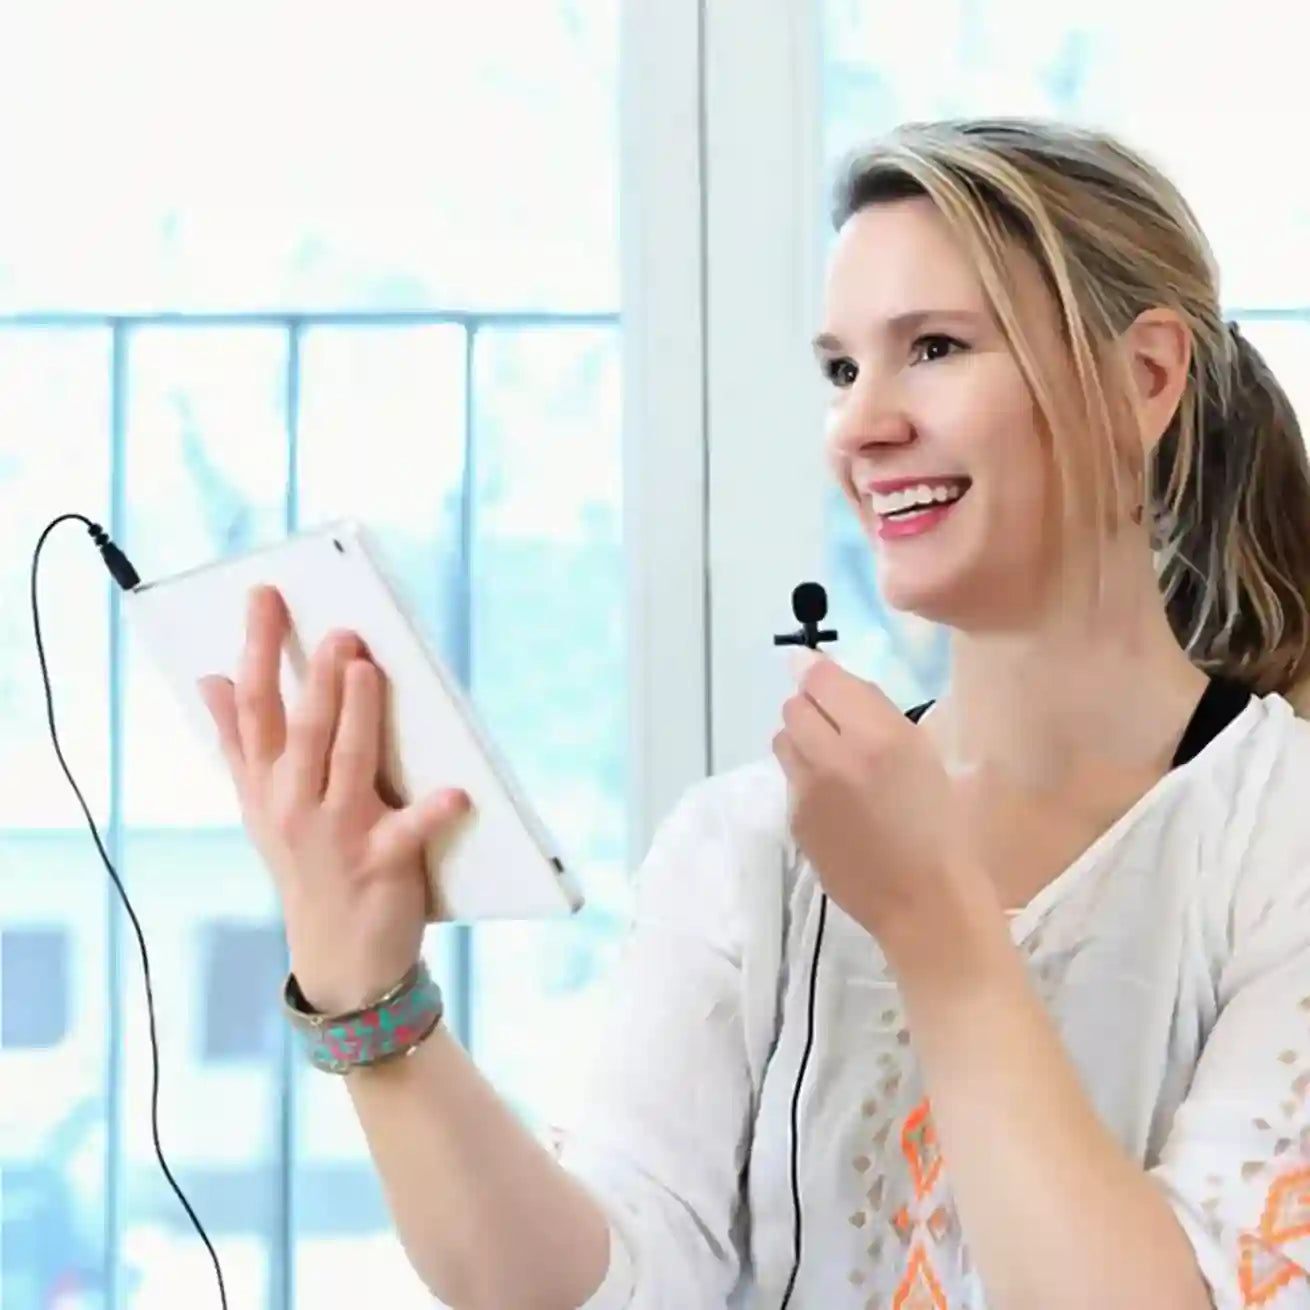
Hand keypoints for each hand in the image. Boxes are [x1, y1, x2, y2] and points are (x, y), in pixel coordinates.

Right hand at [199, 585, 469, 1013]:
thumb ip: (237, 742)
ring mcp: (337, 835)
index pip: (255, 705)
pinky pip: (408, 832)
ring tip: (367, 669)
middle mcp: (294, 804)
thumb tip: (209, 680)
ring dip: (357, 715)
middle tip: (336, 629)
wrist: (336, 956)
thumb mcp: (261, 805)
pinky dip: (433, 812)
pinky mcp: (382, 864)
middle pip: (302, 729)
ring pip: (347, 763)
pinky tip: (458, 792)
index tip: (265, 595)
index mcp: (267, 783)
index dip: (258, 648)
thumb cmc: (305, 863)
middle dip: (314, 678)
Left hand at [772, 649, 968, 940]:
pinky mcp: (795, 821)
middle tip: (838, 726)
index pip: (820, 678)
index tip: (822, 677)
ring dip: (802, 740)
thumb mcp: (922, 751)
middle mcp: (835, 757)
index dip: (816, 671)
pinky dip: (806, 779)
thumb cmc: (940, 824)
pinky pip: (790, 780)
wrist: (925, 902)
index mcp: (879, 736)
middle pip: (794, 705)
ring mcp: (808, 792)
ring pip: (783, 739)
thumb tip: (820, 671)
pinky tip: (836, 803)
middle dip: (811, 707)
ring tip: (834, 762)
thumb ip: (873, 709)